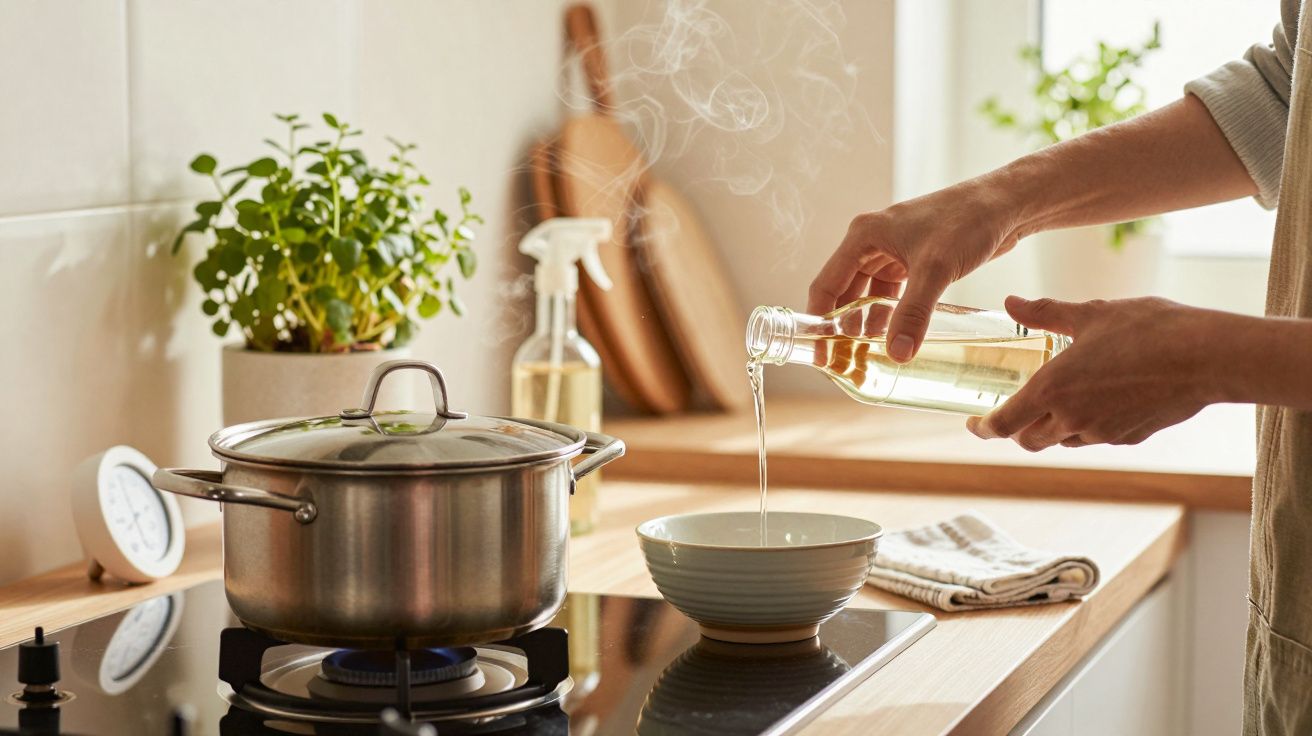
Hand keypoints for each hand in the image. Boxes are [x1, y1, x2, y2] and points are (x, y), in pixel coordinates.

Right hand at [808, 183, 1018, 361]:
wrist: (1006, 205)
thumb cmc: (967, 221)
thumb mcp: (935, 270)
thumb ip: (913, 314)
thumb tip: (897, 353)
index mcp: (863, 236)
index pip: (827, 284)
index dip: (819, 319)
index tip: (819, 352)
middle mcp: (872, 243)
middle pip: (845, 292)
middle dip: (843, 326)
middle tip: (845, 360)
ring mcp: (893, 251)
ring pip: (869, 295)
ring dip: (868, 323)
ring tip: (866, 355)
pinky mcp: (914, 260)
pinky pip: (892, 293)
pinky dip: (890, 315)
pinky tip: (895, 337)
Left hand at [966, 295, 1220, 450]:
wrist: (1207, 357)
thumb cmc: (1148, 329)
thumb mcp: (1091, 312)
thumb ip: (1044, 312)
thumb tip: (1010, 303)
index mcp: (1053, 389)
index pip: (1003, 425)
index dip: (982, 428)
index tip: (974, 422)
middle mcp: (1073, 419)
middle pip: (1028, 440)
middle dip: (1016, 429)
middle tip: (1013, 410)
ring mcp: (1102, 433)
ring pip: (1062, 441)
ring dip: (1051, 427)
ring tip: (1058, 399)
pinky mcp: (1129, 438)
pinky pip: (1095, 437)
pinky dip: (1085, 425)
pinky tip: (1098, 399)